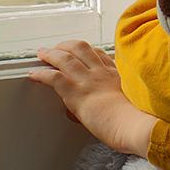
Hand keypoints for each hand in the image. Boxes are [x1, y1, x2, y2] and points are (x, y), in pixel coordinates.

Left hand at [27, 39, 155, 156]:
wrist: (135, 124)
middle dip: (67, 45)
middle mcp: (101, 73)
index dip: (87, 51)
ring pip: (66, 58)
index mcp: (116, 75)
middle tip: (57, 48)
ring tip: (42, 53)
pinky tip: (34, 74)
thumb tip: (107, 109)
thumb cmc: (136, 120)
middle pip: (82, 48)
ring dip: (51, 54)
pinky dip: (42, 74)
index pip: (99, 54)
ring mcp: (88, 81)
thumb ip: (117, 100)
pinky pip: (54, 77)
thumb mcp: (130, 103)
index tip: (80, 51)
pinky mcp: (76, 93)